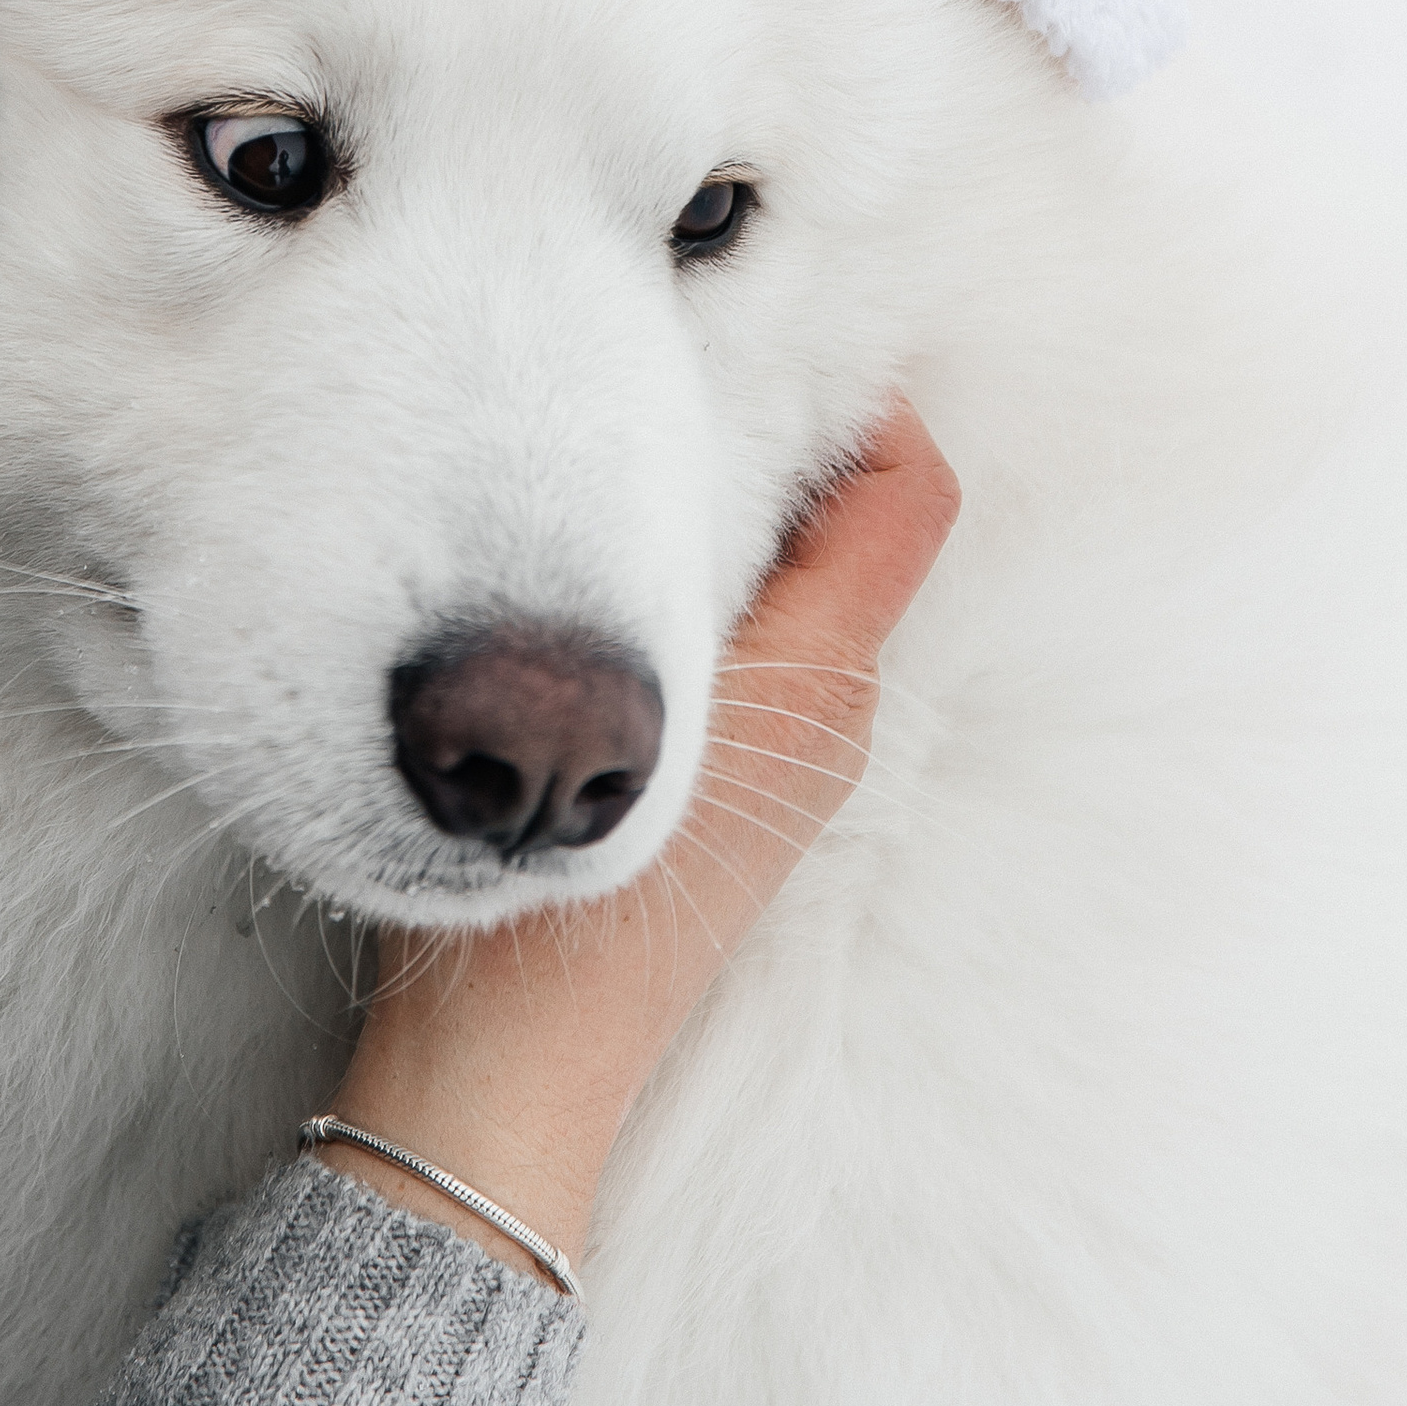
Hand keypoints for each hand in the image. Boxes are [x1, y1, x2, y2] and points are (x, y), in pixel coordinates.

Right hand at [316, 402, 960, 1280]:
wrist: (500, 1081)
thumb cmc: (563, 916)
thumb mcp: (631, 718)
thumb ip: (692, 574)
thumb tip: (738, 426)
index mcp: (832, 679)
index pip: (906, 494)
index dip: (867, 398)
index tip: (771, 325)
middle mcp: (828, 713)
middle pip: (845, 524)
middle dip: (780, 434)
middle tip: (673, 349)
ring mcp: (773, 760)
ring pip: (778, 580)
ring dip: (721, 507)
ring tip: (616, 430)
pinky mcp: (708, 791)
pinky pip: (727, 642)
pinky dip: (679, 580)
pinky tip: (580, 558)